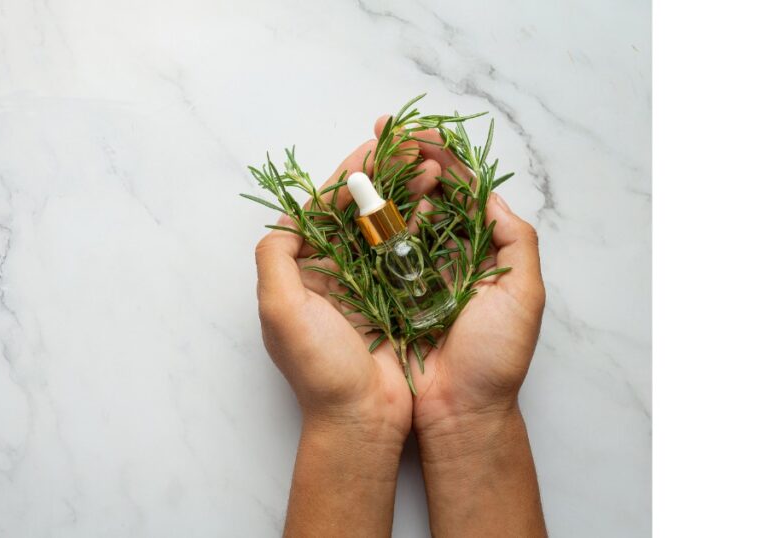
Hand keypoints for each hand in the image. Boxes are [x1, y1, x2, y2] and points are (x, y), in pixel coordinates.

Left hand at [254, 139, 442, 535]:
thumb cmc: (320, 369)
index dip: (346, 178)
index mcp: (301, 271)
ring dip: (408, 194)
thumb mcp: (281, 308)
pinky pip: (408, 252)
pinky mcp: (396, 298)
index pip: (322, 209)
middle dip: (384, 177)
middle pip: (357, 210)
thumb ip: (275, 256)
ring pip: (386, 225)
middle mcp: (332, 273)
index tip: (373, 151)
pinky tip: (440, 205)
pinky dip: (423, 225)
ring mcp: (366, 285)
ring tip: (433, 168)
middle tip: (413, 148)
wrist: (362, 419)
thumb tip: (287, 217)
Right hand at [371, 116, 547, 536]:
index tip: (424, 133)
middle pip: (420, 195)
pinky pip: (367, 251)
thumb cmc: (495, 358)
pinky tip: (353, 200)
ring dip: (382, 183)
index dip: (442, 160)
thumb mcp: (523, 293)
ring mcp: (406, 273)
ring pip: (391, 216)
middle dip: (402, 159)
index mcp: (478, 252)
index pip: (459, 193)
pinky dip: (360, 223)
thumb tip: (486, 192)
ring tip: (371, 157)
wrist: (458, 411)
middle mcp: (440, 256)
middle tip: (384, 129)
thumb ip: (514, 239)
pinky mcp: (378, 293)